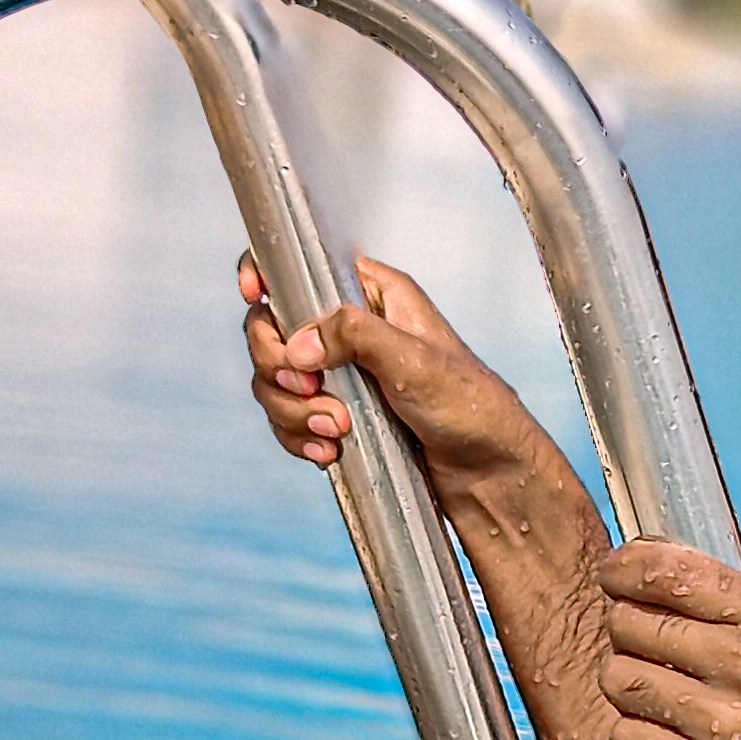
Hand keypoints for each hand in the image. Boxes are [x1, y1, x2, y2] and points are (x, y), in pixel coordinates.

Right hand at [237, 253, 539, 487]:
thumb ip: (356, 337)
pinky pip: (288, 418)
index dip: (267, 273)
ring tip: (335, 430)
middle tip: (311, 388)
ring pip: (275, 380)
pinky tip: (329, 452)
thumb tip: (299, 342)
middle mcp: (351, 329)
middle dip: (279, 365)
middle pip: (271, 329)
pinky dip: (298, 436)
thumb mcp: (416, 362)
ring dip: (292, 409)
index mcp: (373, 295)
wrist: (487, 474)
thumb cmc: (472, 409)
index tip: (253, 295)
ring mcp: (339, 374)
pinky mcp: (335, 413)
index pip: (302, 265)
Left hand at [596, 540, 740, 739]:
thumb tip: (698, 554)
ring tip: (651, 688)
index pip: (669, 571)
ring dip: (626, 681)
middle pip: (632, 622)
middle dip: (625, 626)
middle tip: (640, 640)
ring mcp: (726, 727)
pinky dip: (635, 735)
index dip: (624, 566)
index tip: (615, 573)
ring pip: (621, 680)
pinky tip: (662, 734)